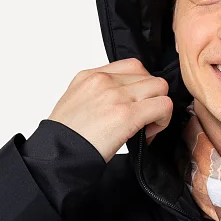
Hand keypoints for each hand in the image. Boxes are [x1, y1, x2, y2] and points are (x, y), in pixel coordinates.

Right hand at [48, 57, 172, 162]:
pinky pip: (163, 105)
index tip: (136, 106)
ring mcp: (116, 95)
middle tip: (144, 119)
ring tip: (147, 126)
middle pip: (149, 75)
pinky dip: (162, 120)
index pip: (132, 66)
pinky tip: (148, 135)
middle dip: (152, 97)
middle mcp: (104, 80)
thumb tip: (124, 101)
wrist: (56, 154)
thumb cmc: (65, 138)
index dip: (141, 86)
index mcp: (90, 76)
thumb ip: (99, 95)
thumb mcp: (76, 103)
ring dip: (159, 107)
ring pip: (160, 87)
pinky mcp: (127, 113)